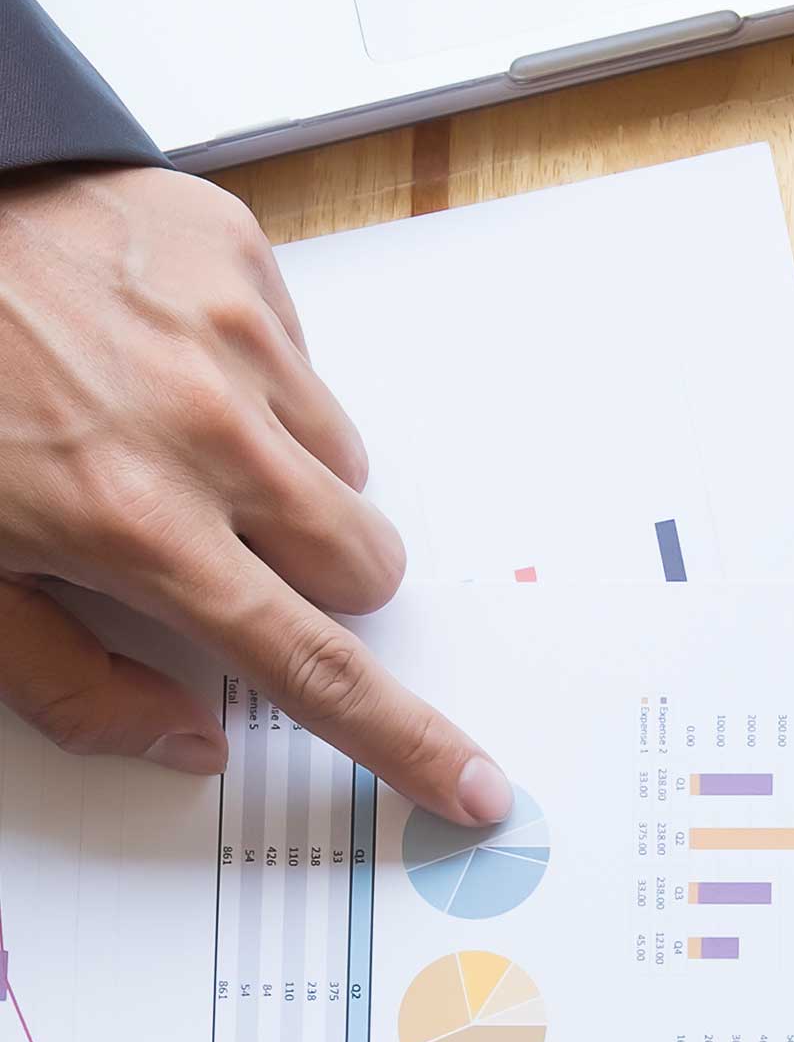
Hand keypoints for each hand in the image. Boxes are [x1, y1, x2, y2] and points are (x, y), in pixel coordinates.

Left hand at [0, 164, 511, 822]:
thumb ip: (71, 685)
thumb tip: (187, 739)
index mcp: (137, 527)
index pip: (312, 666)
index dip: (404, 739)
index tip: (474, 784)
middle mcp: (205, 431)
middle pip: (364, 564)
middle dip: (318, 579)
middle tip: (221, 545)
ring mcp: (229, 333)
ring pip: (341, 464)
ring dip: (284, 474)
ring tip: (170, 433)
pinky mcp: (232, 257)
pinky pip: (302, 357)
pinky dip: (249, 376)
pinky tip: (156, 355)